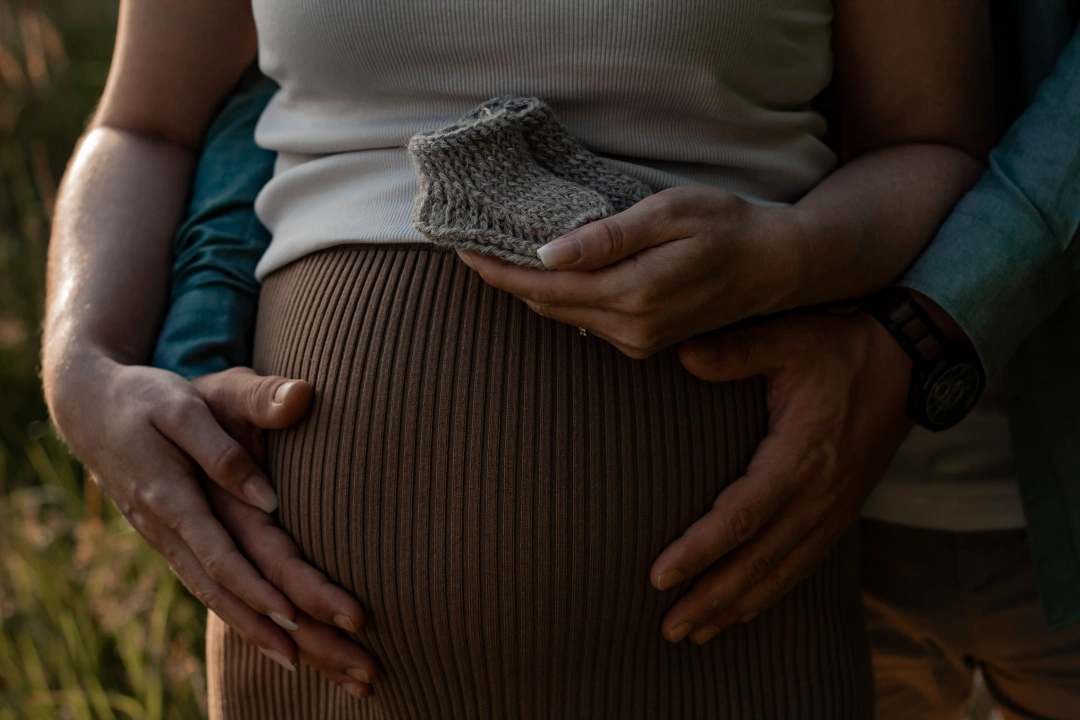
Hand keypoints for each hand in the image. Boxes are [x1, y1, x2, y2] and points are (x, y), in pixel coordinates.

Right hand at [50, 360, 376, 697]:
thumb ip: (225, 445)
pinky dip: (245, 622)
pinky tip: (279, 646)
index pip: (226, 556)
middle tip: (345, 661)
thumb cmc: (149, 400)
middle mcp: (173, 532)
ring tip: (316, 668)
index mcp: (176, 498)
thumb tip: (269, 491)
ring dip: (268, 638)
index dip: (264, 589)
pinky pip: (213, 592)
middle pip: (233, 593)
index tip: (305, 618)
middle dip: (286, 630)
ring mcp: (172, 543)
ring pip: (222, 601)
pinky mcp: (180, 544)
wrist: (92, 410)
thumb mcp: (186, 403)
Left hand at [456, 186, 803, 357]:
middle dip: (504, 280)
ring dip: (529, 291)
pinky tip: (548, 276)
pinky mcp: (644, 344)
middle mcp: (630, 328)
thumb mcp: (670, 214)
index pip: (544, 289)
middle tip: (469, 245)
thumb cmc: (728, 227)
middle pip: (546, 307)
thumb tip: (547, 254)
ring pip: (564, 317)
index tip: (461, 248)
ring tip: (498, 256)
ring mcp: (638, 341)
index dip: (498, 271)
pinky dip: (560, 300)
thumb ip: (608, 237)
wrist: (775, 268)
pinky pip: (586, 321)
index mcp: (633, 294)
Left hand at [650, 312, 913, 643]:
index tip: (658, 577)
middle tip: (668, 629)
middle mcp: (816, 497)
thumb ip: (734, 352)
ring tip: (694, 634)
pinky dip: (771, 595)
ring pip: (778, 574)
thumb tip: (681, 355)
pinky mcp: (839, 515)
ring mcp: (831, 512)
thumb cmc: (840, 349)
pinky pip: (802, 567)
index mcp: (797, 459)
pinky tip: (744, 612)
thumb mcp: (788, 339)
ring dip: (735, 608)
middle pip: (756, 563)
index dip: (698, 551)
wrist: (908, 366)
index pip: (740, 518)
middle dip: (709, 599)